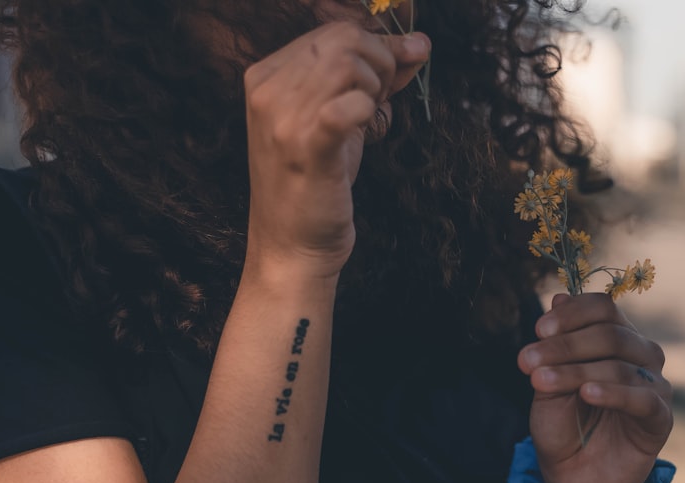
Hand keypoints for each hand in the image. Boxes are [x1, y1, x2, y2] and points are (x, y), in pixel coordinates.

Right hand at [243, 23, 429, 277]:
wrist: (292, 248)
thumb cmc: (316, 186)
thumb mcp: (340, 122)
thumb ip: (372, 80)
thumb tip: (419, 45)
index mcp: (265, 77)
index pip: (332, 32)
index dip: (377, 47)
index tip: (393, 77)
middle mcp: (267, 91)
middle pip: (344, 40)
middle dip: (381, 63)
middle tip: (382, 102)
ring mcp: (283, 119)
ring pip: (351, 64)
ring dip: (376, 88)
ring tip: (370, 119)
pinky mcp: (307, 148)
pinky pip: (348, 105)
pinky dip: (368, 110)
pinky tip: (366, 127)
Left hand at [517, 293, 673, 482]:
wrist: (570, 479)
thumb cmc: (562, 426)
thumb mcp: (548, 382)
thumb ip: (555, 345)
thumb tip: (558, 297)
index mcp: (616, 339)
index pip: (603, 308)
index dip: (572, 314)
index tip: (538, 329)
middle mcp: (641, 356)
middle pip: (610, 333)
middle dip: (564, 345)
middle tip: (526, 362)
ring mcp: (655, 386)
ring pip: (619, 365)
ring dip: (574, 371)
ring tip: (539, 382)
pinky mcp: (660, 420)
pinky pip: (643, 399)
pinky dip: (614, 393)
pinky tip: (586, 394)